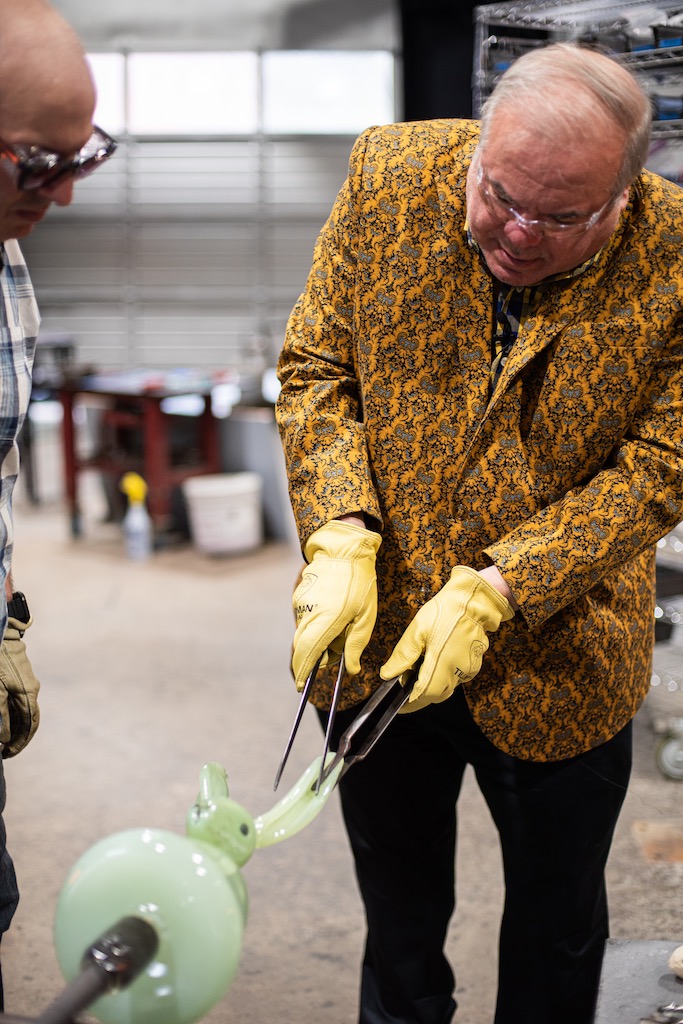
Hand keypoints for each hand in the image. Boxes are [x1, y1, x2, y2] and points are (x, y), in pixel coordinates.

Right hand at [291, 521, 380, 689]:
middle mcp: (307, 615)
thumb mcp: (365, 616)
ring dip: (317, 637)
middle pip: (303, 646)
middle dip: (315, 655)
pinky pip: (304, 617)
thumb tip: (350, 670)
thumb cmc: (359, 582)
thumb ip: (355, 645)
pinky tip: (332, 611)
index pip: (307, 655)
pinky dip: (315, 623)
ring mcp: (299, 604)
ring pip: (304, 632)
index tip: (302, 686)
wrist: (342, 548)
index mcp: (325, 622)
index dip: (303, 673)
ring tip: (339, 623)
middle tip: (332, 653)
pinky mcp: (298, 595)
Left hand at [380, 566, 513, 711]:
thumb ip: (403, 656)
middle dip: (420, 695)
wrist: (473, 602)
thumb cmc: (444, 613)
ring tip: (420, 670)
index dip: (410, 704)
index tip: (399, 707)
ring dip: (432, 686)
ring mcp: (468, 671)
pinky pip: (456, 678)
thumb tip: (387, 675)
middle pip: (435, 696)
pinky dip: (443, 677)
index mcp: (441, 665)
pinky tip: (436, 662)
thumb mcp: (417, 631)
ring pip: (447, 688)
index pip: (423, 696)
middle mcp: (457, 673)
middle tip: (406, 685)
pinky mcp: (474, 665)